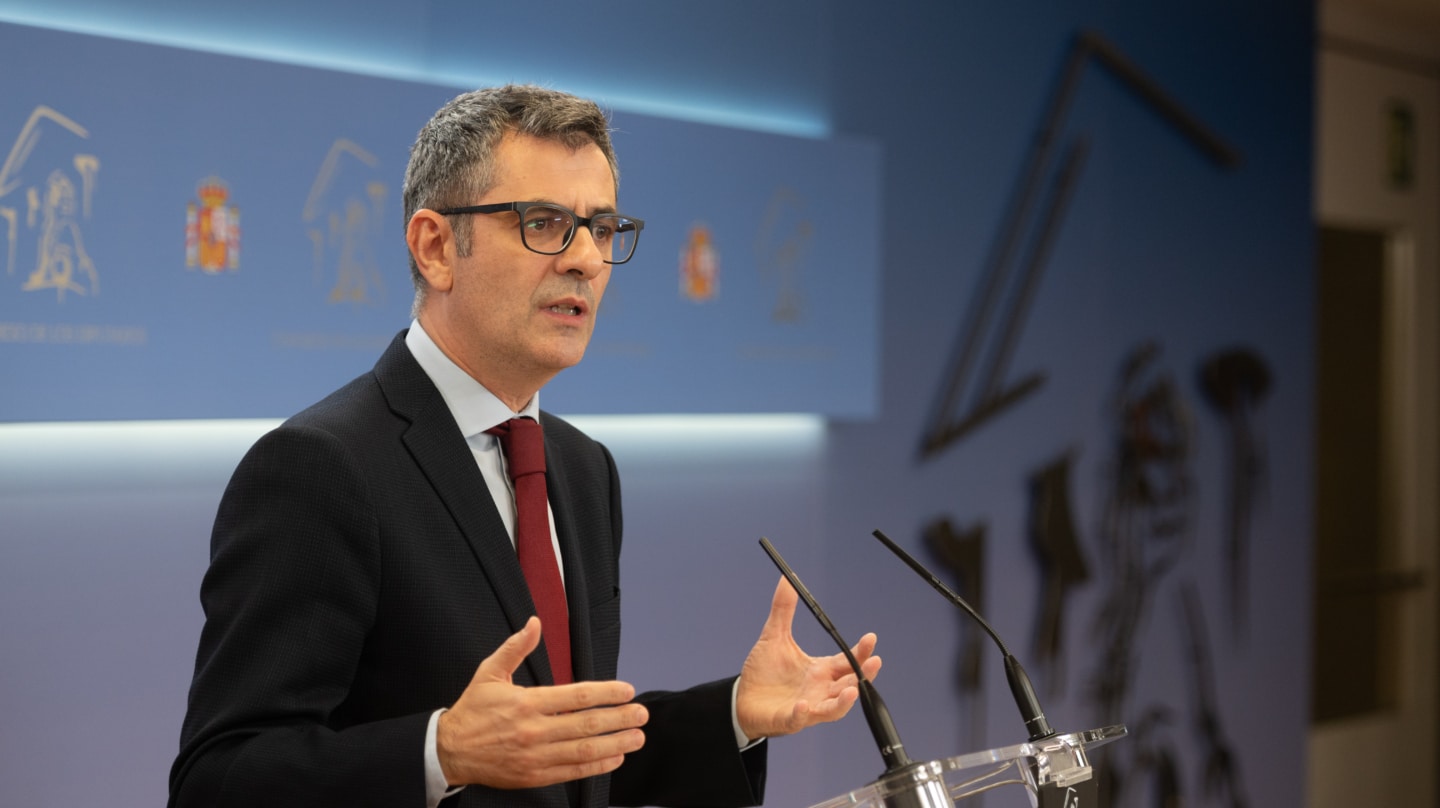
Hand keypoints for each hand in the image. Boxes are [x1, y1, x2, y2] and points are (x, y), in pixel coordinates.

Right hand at [436, 617, 647, 788]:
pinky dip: (597, 766)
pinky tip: (615, 757)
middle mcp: (534, 731)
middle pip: (586, 724)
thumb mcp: (489, 673)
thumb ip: (515, 647)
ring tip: (637, 736)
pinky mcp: (535, 776)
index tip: (627, 691)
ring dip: (616, 744)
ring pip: (584, 751)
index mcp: (526, 703)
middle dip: (619, 719)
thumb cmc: (473, 711)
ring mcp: (536, 756)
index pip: (576, 696)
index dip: (606, 694)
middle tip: (642, 714)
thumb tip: (534, 623)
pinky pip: (573, 772)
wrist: (450, 751)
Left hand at [735, 577, 881, 741]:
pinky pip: (799, 719)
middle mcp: (819, 690)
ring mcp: (807, 708)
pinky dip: (803, 714)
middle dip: (863, 674)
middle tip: (874, 661)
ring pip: (833, 709)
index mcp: (820, 671)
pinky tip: (804, 705)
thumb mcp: (774, 637)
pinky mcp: (788, 720)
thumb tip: (787, 580)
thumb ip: (783, 610)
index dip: (860, 652)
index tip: (870, 638)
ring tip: (852, 690)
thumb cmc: (764, 673)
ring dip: (844, 701)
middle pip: (849, 685)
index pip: (847, 661)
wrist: (742, 699)